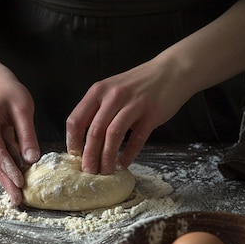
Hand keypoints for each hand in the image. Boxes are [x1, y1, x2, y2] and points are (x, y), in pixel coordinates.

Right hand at [0, 75, 39, 204]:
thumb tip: (32, 159)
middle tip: (17, 200)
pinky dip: (8, 171)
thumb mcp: (22, 108)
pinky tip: (17, 183)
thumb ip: (27, 133)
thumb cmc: (9, 92)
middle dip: (6, 182)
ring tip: (17, 198)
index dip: (9, 169)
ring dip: (6, 181)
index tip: (20, 183)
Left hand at [66, 54, 191, 174]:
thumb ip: (98, 109)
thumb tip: (84, 140)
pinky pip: (136, 140)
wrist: (172, 71)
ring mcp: (133, 104)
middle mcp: (113, 96)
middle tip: (88, 172)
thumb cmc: (139, 84)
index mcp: (98, 91)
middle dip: (89, 156)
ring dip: (107, 158)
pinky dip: (128, 155)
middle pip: (94, 132)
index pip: (76, 120)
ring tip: (105, 171)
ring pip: (113, 136)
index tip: (75, 157)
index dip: (73, 142)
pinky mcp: (151, 114)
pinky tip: (123, 164)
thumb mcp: (112, 89)